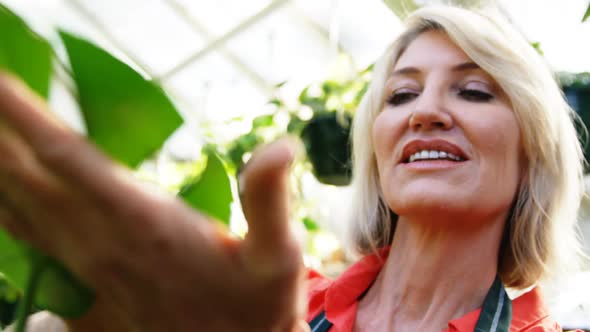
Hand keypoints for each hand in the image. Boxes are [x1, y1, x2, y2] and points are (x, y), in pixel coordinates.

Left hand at [0, 72, 307, 331]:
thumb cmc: (255, 309)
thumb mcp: (278, 257)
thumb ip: (269, 201)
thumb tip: (282, 146)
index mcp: (143, 224)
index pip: (68, 158)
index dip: (24, 113)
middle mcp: (99, 246)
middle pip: (25, 178)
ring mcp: (82, 274)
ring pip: (17, 212)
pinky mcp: (78, 298)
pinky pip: (26, 248)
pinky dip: (5, 213)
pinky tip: (2, 194)